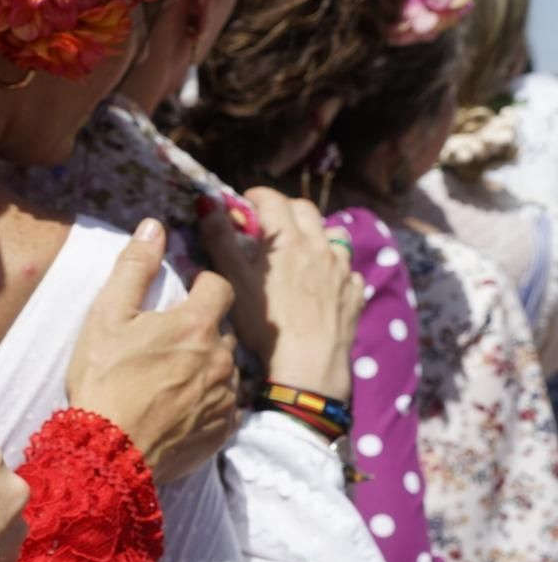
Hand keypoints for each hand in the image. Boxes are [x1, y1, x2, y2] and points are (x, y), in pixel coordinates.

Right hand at [67, 219, 239, 484]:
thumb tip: (152, 226)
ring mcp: (226, 396)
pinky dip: (207, 401)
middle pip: (222, 328)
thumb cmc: (104, 381)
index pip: (220, 285)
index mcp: (197, 324)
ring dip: (205, 365)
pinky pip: (225, 405)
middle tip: (166, 343)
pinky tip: (178, 406)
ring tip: (170, 378)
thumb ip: (134, 267)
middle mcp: (221, 357)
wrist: (108, 453)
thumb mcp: (107, 316)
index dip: (203, 286)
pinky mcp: (224, 430)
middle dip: (201, 329)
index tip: (184, 295)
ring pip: (225, 367)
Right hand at [201, 188, 363, 401]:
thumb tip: (207, 203)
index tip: (244, 204)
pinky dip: (334, 268)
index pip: (272, 199)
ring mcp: (342, 269)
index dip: (255, 196)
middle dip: (285, 209)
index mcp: (288, 239)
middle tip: (268, 225)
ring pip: (333, 236)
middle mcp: (320, 246)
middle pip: (306, 210)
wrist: (309, 364)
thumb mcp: (234, 280)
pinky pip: (348, 269)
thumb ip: (219, 239)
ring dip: (316, 235)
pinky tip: (323, 283)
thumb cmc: (266, 323)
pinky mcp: (355, 292)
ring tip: (301, 252)